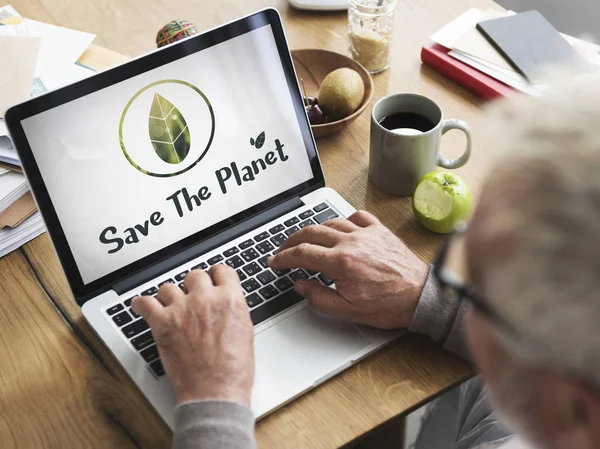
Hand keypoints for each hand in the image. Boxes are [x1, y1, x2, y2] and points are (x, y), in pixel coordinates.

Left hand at [132, 265, 254, 405]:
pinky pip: (145, 303)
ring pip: (169, 287)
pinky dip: (142, 304)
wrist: (215, 392)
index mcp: (230, 299)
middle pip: (195, 275)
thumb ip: (233, 310)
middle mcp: (206, 299)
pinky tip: (142, 306)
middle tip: (192, 297)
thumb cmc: (232, 370)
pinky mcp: (163, 323)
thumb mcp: (245, 331)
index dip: (216, 276)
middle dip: (194, 286)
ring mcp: (183, 309)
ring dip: (169, 296)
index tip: (212, 280)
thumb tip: (225, 304)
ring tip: (169, 306)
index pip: (221, 270)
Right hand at [269, 211, 428, 328]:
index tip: (274, 261)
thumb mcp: (347, 310)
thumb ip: (318, 297)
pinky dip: (344, 219)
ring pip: (331, 222)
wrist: (420, 296)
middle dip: (291, 240)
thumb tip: (300, 285)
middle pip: (311, 232)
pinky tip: (340, 227)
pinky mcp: (379, 230)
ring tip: (305, 238)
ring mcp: (366, 233)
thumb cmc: (389, 304)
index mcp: (341, 262)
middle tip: (283, 249)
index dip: (283, 258)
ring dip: (313, 229)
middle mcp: (351, 242)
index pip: (301, 254)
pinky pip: (357, 216)